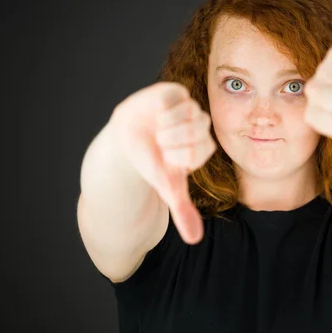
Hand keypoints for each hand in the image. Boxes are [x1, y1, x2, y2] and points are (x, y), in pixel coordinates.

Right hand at [109, 82, 216, 243]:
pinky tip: (156, 114)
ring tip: (157, 130)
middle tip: (160, 144)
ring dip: (167, 127)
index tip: (166, 158)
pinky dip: (162, 110)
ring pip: (188, 115)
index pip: (201, 151)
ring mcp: (189, 107)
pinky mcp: (176, 92)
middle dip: (172, 142)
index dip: (178, 156)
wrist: (127, 140)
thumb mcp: (167, 187)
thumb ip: (182, 211)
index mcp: (203, 146)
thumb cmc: (151, 162)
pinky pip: (175, 98)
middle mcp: (201, 125)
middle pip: (197, 131)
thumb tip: (194, 240)